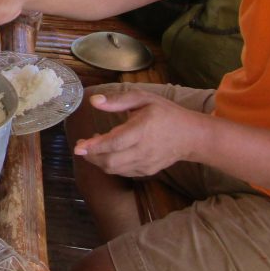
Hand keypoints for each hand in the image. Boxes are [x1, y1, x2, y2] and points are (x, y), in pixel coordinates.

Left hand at [73, 90, 206, 176]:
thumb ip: (118, 100)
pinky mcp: (146, 172)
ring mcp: (145, 164)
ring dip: (98, 160)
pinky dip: (110, 165)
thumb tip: (94, 101)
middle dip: (91, 156)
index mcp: (142, 130)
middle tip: (81, 144)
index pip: (114, 143)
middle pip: (110, 161)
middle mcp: (143, 150)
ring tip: (93, 146)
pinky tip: (108, 152)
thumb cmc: (166, 113)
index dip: (94, 146)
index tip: (78, 145)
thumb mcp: (144, 98)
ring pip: (114, 169)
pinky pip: (122, 172)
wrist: (191, 136)